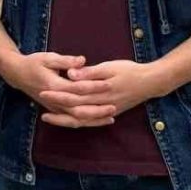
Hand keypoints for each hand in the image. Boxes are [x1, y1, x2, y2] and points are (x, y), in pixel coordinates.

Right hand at [0, 52, 110, 116]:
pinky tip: (98, 120)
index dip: (93, 87)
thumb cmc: (34, 63)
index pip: (77, 89)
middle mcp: (54, 101)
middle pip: (78, 109)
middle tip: (114, 106)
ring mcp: (54, 108)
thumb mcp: (48, 57)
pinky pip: (72, 121)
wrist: (17, 74)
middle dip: (97, 109)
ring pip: (76, 119)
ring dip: (93, 119)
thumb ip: (66, 60)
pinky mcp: (55, 110)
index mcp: (53, 85)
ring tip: (111, 116)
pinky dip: (86, 122)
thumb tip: (82, 60)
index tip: (108, 83)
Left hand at [38, 60, 162, 127]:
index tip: (43, 91)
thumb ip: (90, 72)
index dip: (58, 94)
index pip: (74, 94)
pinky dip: (77, 122)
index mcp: (100, 92)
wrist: (150, 83)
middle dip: (56, 106)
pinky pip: (89, 122)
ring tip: (47, 116)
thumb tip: (71, 74)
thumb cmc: (130, 71)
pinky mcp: (109, 113)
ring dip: (63, 119)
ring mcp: (105, 111)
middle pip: (74, 109)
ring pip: (80, 120)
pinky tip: (67, 120)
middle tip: (40, 102)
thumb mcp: (110, 67)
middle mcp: (101, 105)